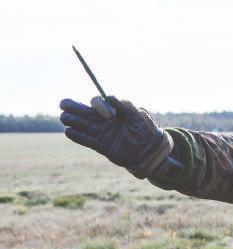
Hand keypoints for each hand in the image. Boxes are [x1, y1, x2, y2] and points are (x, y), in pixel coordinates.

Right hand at [59, 96, 176, 178]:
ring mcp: (99, 132)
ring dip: (71, 120)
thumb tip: (109, 97)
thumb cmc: (146, 130)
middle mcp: (102, 120)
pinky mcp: (99, 145)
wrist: (150, 151)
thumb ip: (125, 105)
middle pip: (79, 109)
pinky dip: (75, 135)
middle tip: (66, 106)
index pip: (96, 101)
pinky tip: (69, 131)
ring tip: (68, 119)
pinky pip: (82, 139)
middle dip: (71, 106)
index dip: (98, 104)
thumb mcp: (139, 115)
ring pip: (77, 123)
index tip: (111, 115)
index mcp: (111, 110)